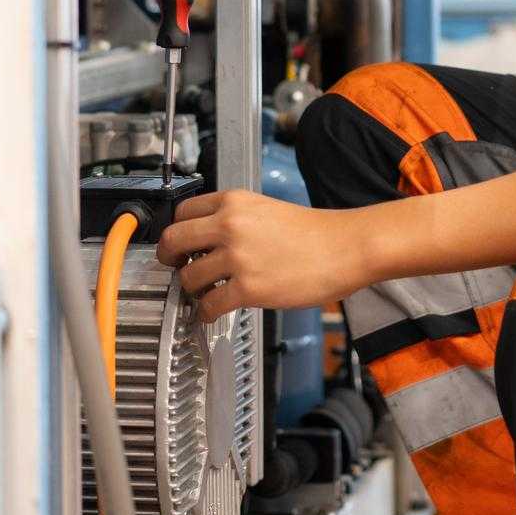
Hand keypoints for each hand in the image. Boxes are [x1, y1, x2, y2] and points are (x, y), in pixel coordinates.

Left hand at [157, 190, 371, 322]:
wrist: (346, 247)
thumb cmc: (314, 232)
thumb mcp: (266, 209)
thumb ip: (234, 219)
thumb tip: (207, 240)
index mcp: (234, 201)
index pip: (182, 212)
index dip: (177, 231)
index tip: (178, 244)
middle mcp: (230, 225)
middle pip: (173, 241)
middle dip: (169, 259)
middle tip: (175, 268)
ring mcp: (238, 257)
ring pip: (187, 277)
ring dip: (191, 289)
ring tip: (203, 293)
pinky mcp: (248, 288)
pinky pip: (209, 305)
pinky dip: (206, 313)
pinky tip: (213, 312)